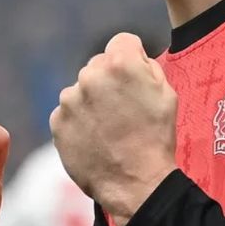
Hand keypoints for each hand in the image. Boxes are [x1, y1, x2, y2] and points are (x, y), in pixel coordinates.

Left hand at [50, 32, 176, 225]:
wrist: (136, 183)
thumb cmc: (156, 137)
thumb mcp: (167, 94)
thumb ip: (147, 66)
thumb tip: (134, 57)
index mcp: (121, 63)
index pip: (122, 42)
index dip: (132, 58)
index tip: (134, 78)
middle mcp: (91, 75)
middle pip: (99, 65)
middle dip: (109, 80)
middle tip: (123, 108)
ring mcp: (70, 99)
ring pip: (82, 89)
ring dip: (92, 101)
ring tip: (109, 128)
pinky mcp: (57, 122)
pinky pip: (68, 112)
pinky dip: (79, 121)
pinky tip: (95, 138)